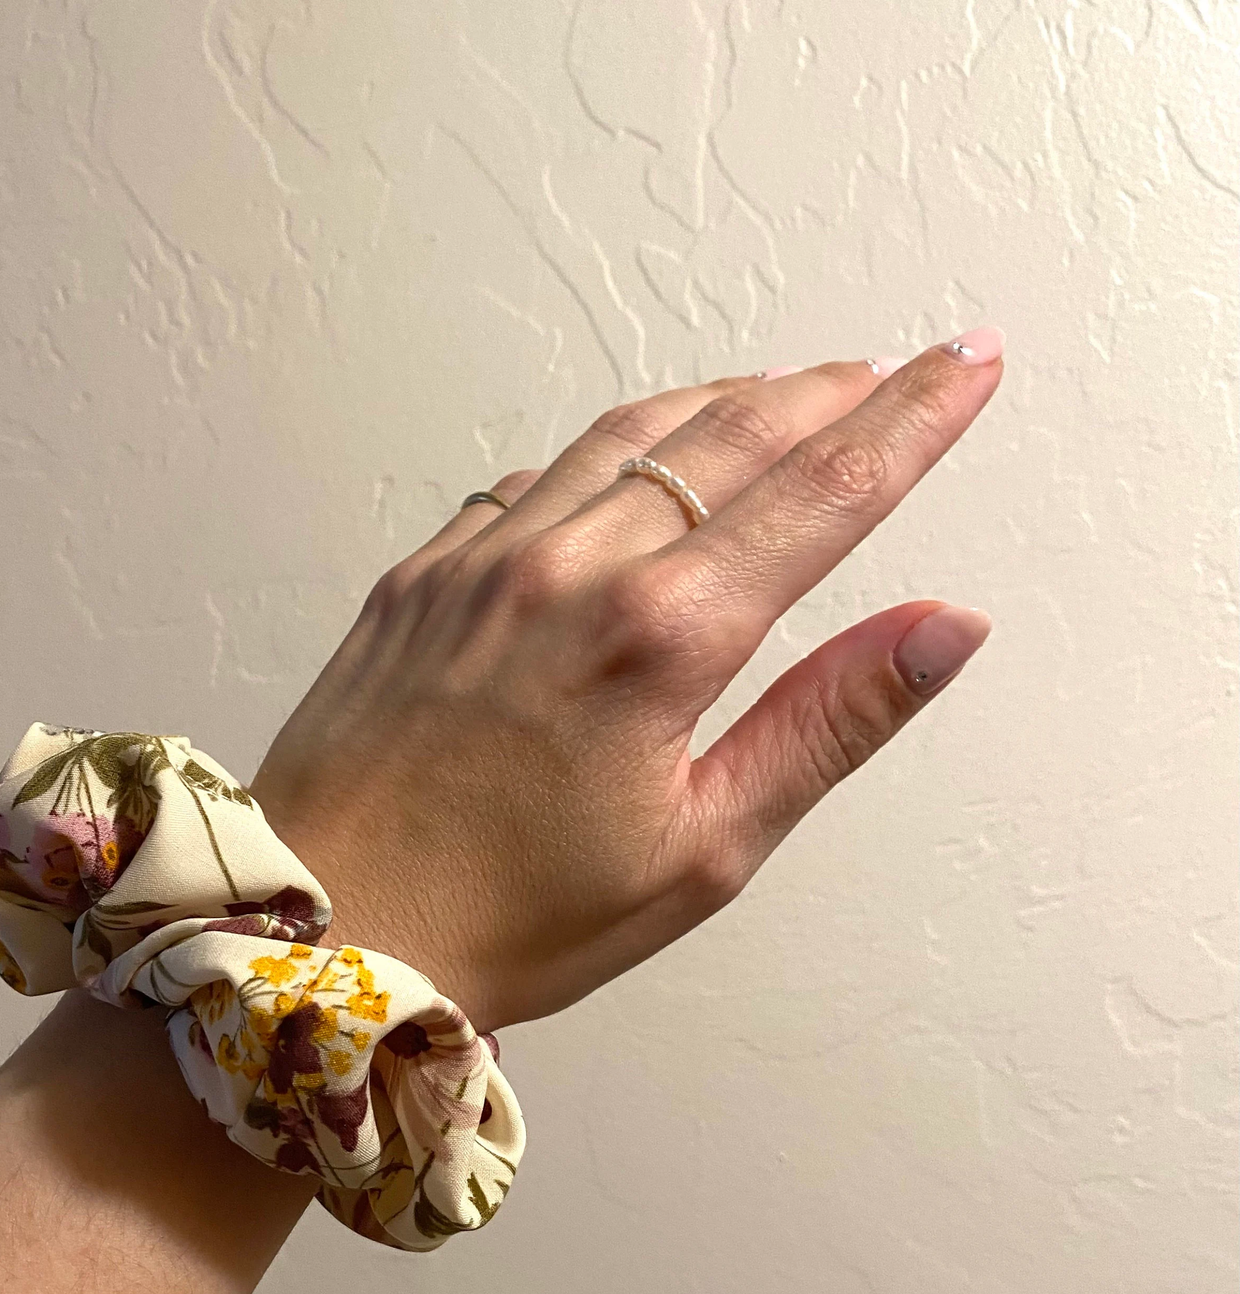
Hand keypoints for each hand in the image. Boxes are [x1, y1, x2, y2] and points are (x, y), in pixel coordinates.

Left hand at [251, 334, 1001, 1034]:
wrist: (326, 926)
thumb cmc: (514, 918)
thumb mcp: (706, 848)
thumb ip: (829, 721)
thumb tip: (943, 628)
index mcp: (659, 638)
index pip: (822, 494)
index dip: (911, 422)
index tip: (967, 368)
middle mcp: (570, 568)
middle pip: (732, 436)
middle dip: (830, 394)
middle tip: (893, 371)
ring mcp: (484, 557)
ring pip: (631, 435)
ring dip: (725, 402)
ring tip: (789, 390)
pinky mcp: (424, 570)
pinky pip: (536, 475)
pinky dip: (613, 450)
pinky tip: (640, 460)